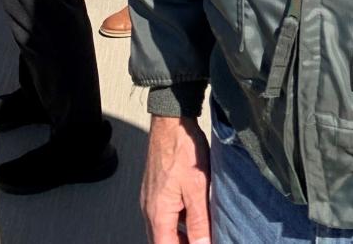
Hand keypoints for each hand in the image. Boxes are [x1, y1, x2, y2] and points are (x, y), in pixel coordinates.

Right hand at [141, 116, 210, 243]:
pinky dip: (179, 220)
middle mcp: (149, 209)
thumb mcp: (197, 188)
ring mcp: (151, 198)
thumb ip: (199, 221)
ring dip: (181, 234)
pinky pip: (165, 213)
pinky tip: (195, 213)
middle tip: (203, 240)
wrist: (171, 121)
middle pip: (163, 240)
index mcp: (158, 214)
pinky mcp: (156, 188)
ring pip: (164, 228)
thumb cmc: (182, 150)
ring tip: (202, 231)